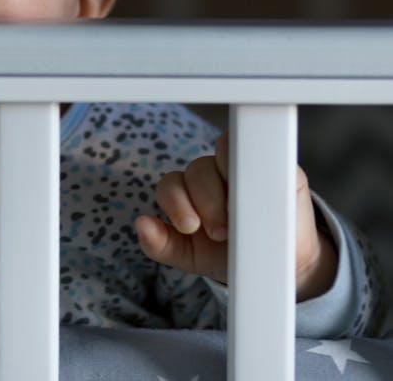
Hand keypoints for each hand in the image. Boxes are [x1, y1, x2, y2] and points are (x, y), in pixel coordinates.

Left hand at [134, 131, 337, 300]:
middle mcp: (214, 173)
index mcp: (189, 190)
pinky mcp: (279, 166)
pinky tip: (260, 194)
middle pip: (196, 170)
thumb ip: (161, 244)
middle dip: (204, 202)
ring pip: (225, 153)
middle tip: (220, 232)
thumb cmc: (231, 256)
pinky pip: (262, 151)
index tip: (191, 228)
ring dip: (230, 185)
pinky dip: (256, 166)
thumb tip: (140, 223)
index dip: (177, 202)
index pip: (172, 183)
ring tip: (240, 218)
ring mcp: (246, 165)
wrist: (281, 269)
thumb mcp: (191, 256)